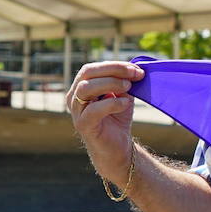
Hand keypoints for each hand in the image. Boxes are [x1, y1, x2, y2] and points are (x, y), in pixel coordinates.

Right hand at [66, 61, 145, 180]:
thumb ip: (123, 81)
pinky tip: (126, 104)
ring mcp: (76, 111)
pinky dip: (112, 103)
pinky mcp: (83, 125)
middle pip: (87, 73)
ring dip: (111, 83)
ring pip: (86, 88)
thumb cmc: (118, 118)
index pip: (93, 68)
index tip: (136, 69)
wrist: (117, 146)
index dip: (114, 65)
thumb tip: (133, 68)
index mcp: (81, 87)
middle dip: (114, 70)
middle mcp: (74, 97)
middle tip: (135, 75)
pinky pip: (94, 109)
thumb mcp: (122, 95)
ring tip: (129, 88)